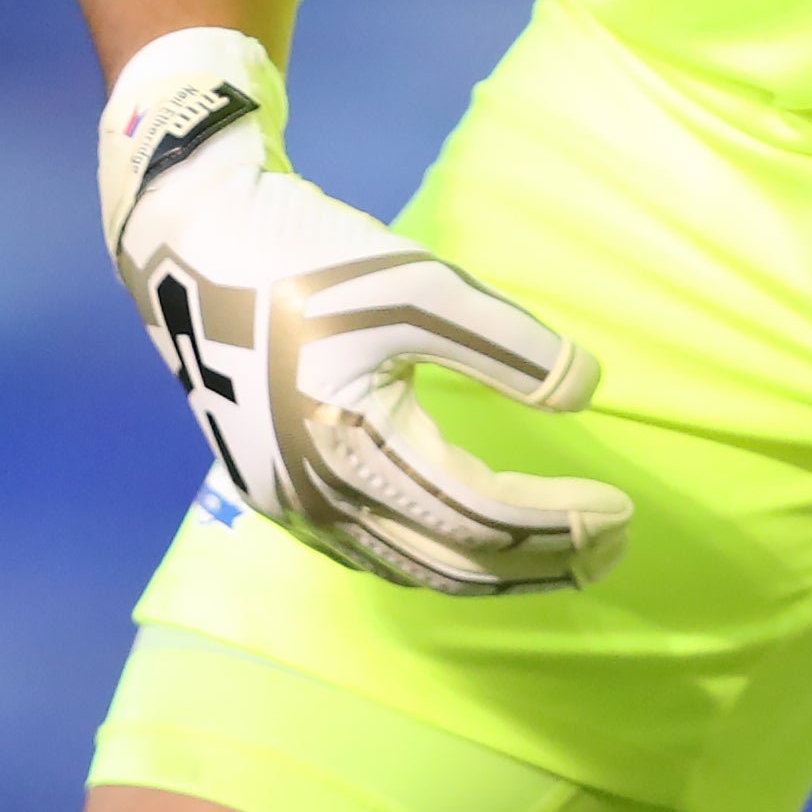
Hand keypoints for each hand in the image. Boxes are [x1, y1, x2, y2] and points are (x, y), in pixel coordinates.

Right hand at [96, 27, 631, 592]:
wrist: (190, 240)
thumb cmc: (307, 252)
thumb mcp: (420, 284)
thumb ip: (508, 346)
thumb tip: (587, 390)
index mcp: (352, 448)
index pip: (483, 515)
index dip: (559, 521)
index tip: (621, 510)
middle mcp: (314, 498)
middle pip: (453, 564)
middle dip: (540, 562)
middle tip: (611, 545)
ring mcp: (285, 503)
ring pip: (410, 569)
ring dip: (492, 570)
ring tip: (560, 553)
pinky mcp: (271, 490)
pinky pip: (369, 551)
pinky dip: (434, 557)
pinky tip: (472, 540)